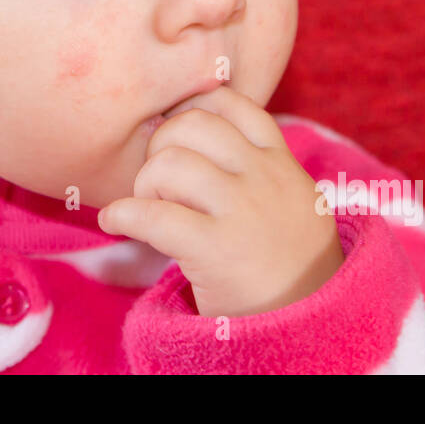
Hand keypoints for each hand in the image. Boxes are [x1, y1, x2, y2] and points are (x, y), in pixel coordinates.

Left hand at [98, 84, 344, 317]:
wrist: (309, 322)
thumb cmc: (285, 260)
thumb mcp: (290, 197)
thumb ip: (255, 163)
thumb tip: (187, 126)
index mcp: (280, 160)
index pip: (229, 101)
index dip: (190, 107)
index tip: (174, 133)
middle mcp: (264, 177)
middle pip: (192, 124)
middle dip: (162, 144)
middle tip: (157, 177)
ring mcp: (242, 211)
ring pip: (170, 164)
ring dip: (144, 183)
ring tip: (148, 206)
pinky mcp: (215, 250)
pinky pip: (152, 216)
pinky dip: (122, 215)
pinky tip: (115, 222)